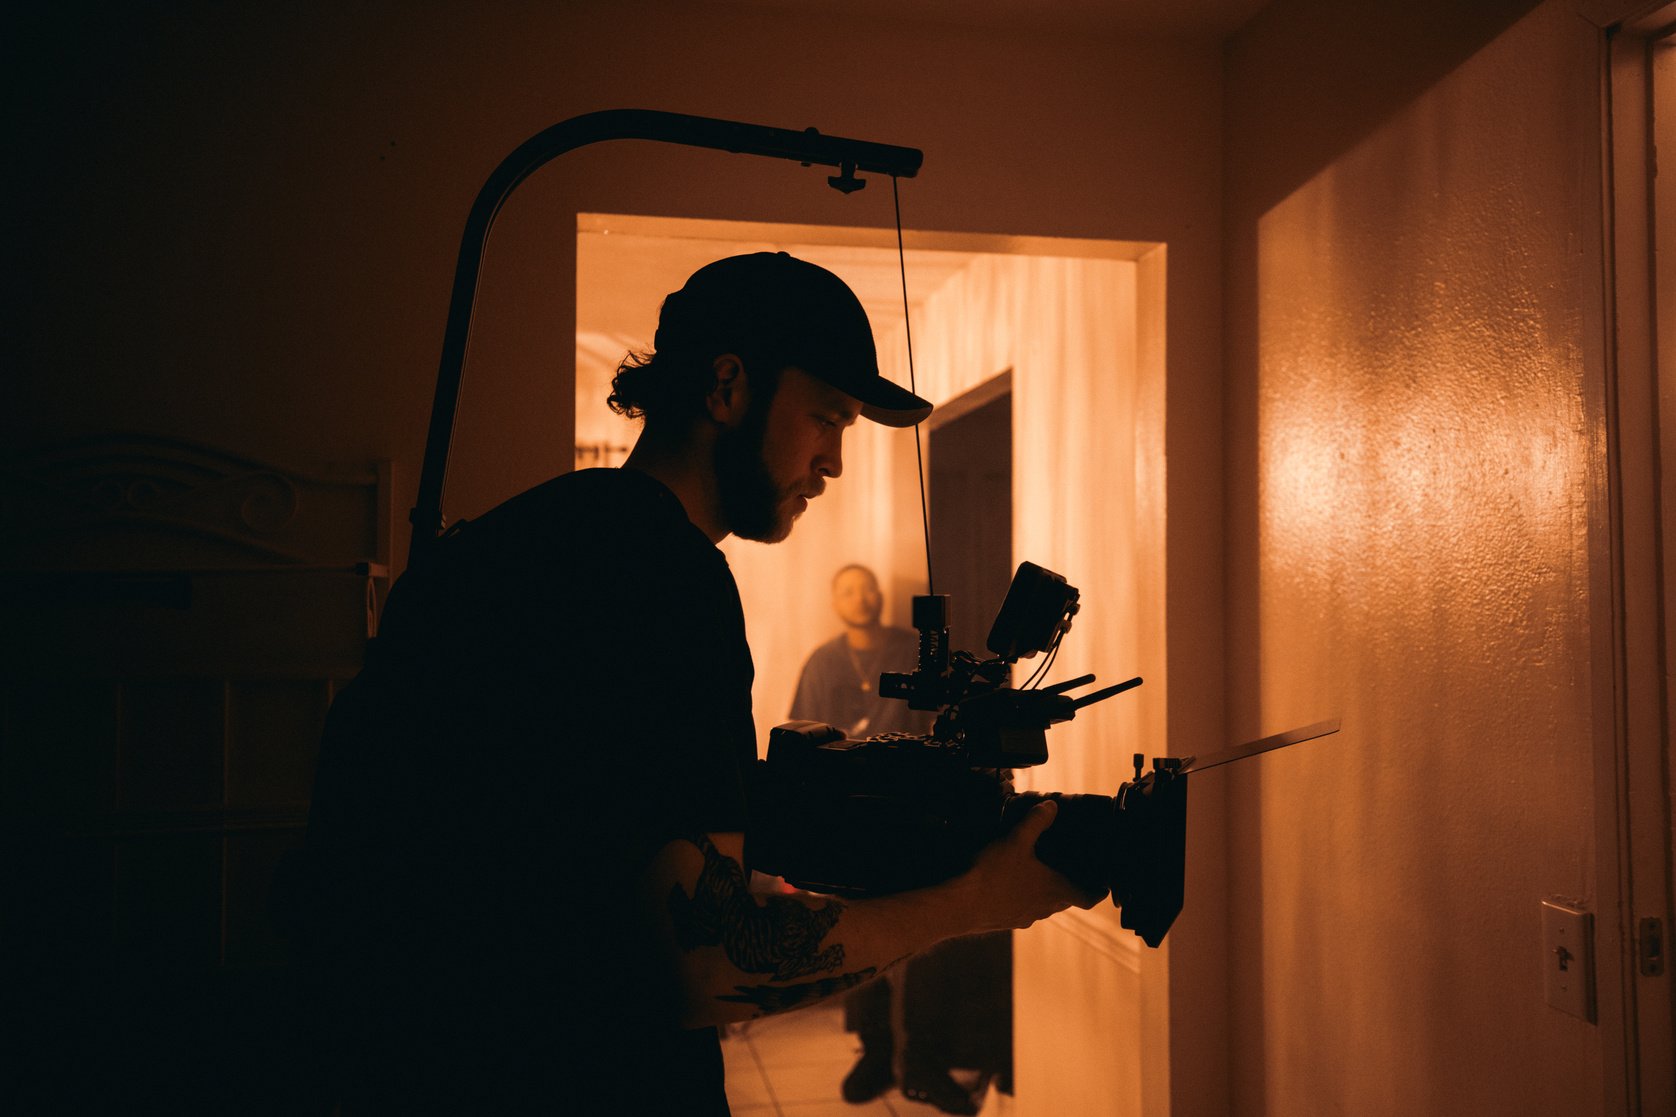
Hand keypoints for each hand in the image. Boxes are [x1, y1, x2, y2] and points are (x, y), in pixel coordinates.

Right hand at [960, 800, 1101, 932]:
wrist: (958, 906)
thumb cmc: (992, 876)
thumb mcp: (1016, 839)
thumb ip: (1036, 821)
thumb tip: (1051, 807)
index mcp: (1054, 891)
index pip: (1089, 897)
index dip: (1099, 890)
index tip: (1103, 884)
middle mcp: (1043, 908)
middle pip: (1066, 901)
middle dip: (1070, 886)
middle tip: (1070, 869)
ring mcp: (1023, 917)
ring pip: (1042, 906)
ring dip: (1043, 892)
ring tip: (1036, 872)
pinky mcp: (1004, 920)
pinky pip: (1020, 909)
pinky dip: (1021, 897)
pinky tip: (1007, 883)